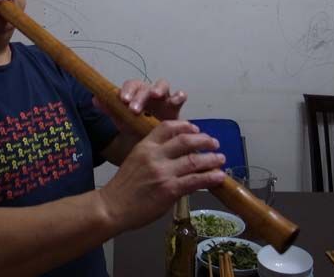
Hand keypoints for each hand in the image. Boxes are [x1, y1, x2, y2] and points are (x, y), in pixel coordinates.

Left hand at [94, 79, 185, 133]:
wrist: (151, 141)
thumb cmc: (137, 126)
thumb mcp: (123, 119)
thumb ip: (110, 109)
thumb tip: (95, 99)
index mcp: (136, 94)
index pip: (131, 85)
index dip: (127, 90)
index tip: (122, 100)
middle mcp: (149, 93)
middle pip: (145, 86)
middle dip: (140, 96)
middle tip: (134, 109)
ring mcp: (164, 98)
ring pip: (162, 85)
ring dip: (159, 88)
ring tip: (156, 95)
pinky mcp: (176, 107)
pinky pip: (179, 97)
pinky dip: (179, 95)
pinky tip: (178, 98)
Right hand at [98, 120, 225, 231]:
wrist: (112, 207)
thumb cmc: (123, 186)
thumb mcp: (135, 160)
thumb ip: (154, 154)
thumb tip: (177, 155)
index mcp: (145, 145)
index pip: (168, 127)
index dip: (186, 126)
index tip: (196, 129)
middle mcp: (155, 155)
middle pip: (186, 140)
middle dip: (204, 140)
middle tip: (214, 143)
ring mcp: (163, 173)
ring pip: (194, 160)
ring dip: (211, 159)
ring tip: (220, 159)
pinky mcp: (170, 190)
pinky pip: (195, 181)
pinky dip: (210, 177)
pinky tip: (218, 177)